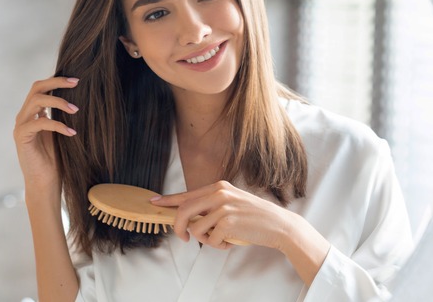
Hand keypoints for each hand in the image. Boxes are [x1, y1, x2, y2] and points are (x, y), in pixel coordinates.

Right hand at [13, 76, 79, 192]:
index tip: (77, 80)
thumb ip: (62, 115)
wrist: (45, 182)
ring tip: (76, 110)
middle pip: (36, 88)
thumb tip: (78, 98)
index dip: (57, 81)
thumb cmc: (56, 159)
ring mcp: (21, 126)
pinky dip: (58, 125)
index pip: (41, 88)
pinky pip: (40, 123)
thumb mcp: (61, 132)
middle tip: (76, 83)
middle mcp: (24, 116)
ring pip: (37, 101)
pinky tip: (72, 132)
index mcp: (33, 113)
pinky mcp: (22, 137)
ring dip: (59, 102)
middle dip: (56, 82)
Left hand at [150, 181, 292, 249]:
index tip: (154, 203)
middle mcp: (219, 194)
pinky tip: (232, 241)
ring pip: (196, 229)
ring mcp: (223, 207)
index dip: (168, 200)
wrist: (278, 225)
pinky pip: (211, 241)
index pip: (187, 194)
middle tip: (184, 238)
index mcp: (219, 187)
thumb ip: (211, 206)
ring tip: (223, 239)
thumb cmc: (255, 216)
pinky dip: (219, 246)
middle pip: (184, 211)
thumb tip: (187, 218)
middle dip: (178, 228)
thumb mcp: (232, 203)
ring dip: (206, 240)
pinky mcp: (228, 222)